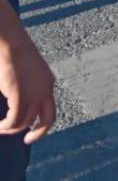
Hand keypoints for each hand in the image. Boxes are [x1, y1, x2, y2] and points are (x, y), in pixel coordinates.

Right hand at [0, 0, 56, 144]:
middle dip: (39, 133)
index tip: (31, 127)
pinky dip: (5, 127)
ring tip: (1, 129)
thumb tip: (15, 97)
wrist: (9, 41)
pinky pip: (14, 120)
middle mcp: (45, 89)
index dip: (41, 120)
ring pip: (25, 122)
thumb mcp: (23, 72)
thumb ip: (24, 86)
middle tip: (27, 140)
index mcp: (47, 83)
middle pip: (48, 119)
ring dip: (12, 129)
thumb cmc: (12, 52)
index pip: (49, 107)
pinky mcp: (20, 95)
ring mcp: (34, 93)